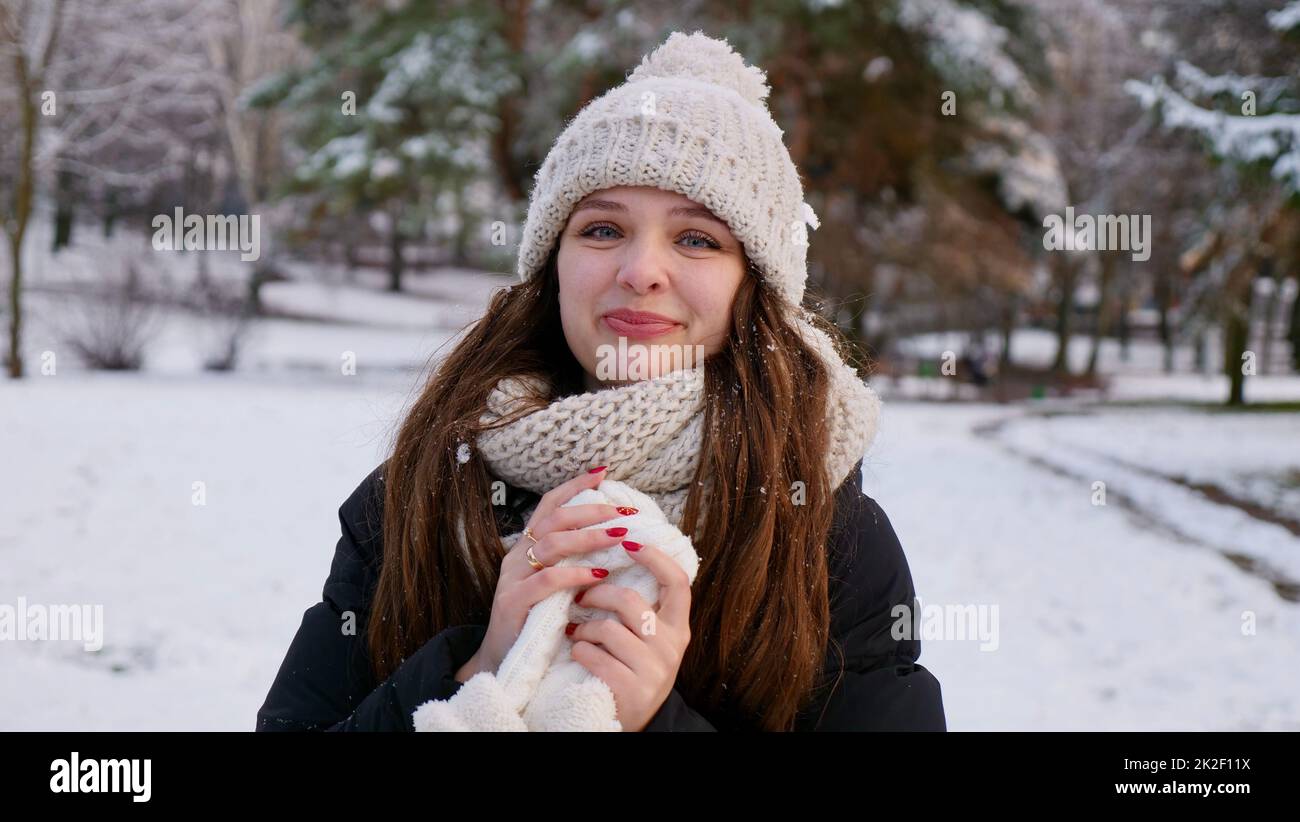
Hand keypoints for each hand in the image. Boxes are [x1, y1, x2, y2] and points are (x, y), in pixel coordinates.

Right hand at [456, 466, 631, 681]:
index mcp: (527, 548)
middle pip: (554, 520)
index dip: (574, 488)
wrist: (502, 662)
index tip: (602, 473)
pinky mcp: (513, 603)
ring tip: (618, 537)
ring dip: (588, 538)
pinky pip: (546, 581)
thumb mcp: (555, 586)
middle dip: (591, 511)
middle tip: (623, 512)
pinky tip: (598, 575)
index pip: (549, 506)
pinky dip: (574, 575)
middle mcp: (517, 557)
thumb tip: (613, 537)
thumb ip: (572, 562)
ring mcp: (512, 579)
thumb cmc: (536, 622)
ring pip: (551, 545)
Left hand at [565, 540, 692, 731]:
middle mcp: (671, 647)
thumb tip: (623, 554)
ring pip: (608, 628)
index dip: (655, 557)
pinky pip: (594, 656)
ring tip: (577, 634)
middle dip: (597, 594)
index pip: (677, 582)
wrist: (626, 722)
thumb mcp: (648, 640)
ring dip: (584, 629)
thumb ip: (644, 608)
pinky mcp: (632, 689)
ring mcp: (653, 670)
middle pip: (630, 600)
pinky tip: (578, 654)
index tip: (630, 542)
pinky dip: (580, 651)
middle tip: (581, 597)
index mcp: (678, 628)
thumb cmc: (631, 670)